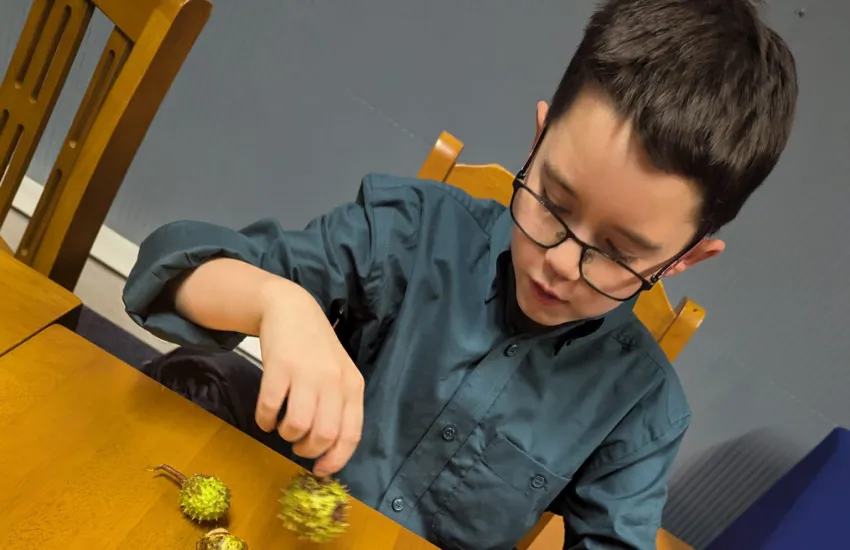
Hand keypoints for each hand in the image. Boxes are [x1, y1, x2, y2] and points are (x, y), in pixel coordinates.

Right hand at [254, 282, 364, 476]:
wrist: (291, 309)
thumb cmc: (315, 349)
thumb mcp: (338, 374)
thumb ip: (338, 407)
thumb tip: (328, 450)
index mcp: (352, 386)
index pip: (350, 434)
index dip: (335, 459)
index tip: (320, 470)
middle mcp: (333, 381)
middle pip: (324, 435)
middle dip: (307, 449)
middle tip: (296, 444)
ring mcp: (307, 373)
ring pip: (298, 425)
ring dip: (286, 435)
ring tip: (282, 426)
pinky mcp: (280, 366)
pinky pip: (270, 408)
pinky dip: (265, 420)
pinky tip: (265, 416)